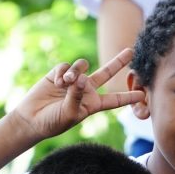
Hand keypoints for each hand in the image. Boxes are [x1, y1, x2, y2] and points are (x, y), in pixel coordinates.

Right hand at [9, 48, 143, 142]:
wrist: (32, 119)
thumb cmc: (53, 122)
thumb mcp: (69, 113)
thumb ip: (77, 96)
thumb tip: (80, 77)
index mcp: (93, 104)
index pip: (114, 100)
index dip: (128, 97)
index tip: (143, 95)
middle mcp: (86, 90)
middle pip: (106, 73)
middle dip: (118, 62)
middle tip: (131, 51)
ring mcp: (73, 81)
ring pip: (82, 66)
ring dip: (75, 72)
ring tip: (66, 83)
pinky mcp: (59, 74)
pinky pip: (66, 66)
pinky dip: (62, 72)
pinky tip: (57, 82)